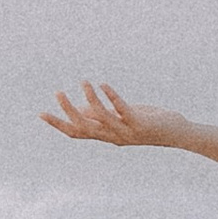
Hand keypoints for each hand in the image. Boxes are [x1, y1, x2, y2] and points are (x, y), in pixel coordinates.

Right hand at [42, 80, 182, 148]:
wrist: (176, 133)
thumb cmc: (148, 123)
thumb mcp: (121, 119)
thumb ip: (102, 115)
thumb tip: (80, 108)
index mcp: (106, 135)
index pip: (77, 133)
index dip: (59, 124)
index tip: (41, 113)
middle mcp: (113, 136)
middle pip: (83, 126)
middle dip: (68, 110)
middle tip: (58, 92)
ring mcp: (126, 131)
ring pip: (101, 117)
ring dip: (91, 98)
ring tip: (85, 82)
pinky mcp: (139, 123)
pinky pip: (122, 109)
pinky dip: (111, 96)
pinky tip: (103, 85)